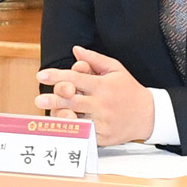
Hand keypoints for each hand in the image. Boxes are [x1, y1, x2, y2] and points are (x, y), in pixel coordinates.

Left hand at [36, 45, 156, 143]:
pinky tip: (62, 129)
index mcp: (103, 86)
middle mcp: (102, 104)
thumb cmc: (129, 89)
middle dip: (54, 99)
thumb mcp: (116, 69)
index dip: (57, 76)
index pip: (76, 78)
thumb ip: (94, 59)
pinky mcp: (104, 136)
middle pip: (73, 101)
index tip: (41, 75)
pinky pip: (85, 135)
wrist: (148, 114)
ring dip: (60, 117)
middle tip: (38, 100)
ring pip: (77, 120)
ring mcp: (103, 122)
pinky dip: (73, 132)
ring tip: (47, 115)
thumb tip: (76, 50)